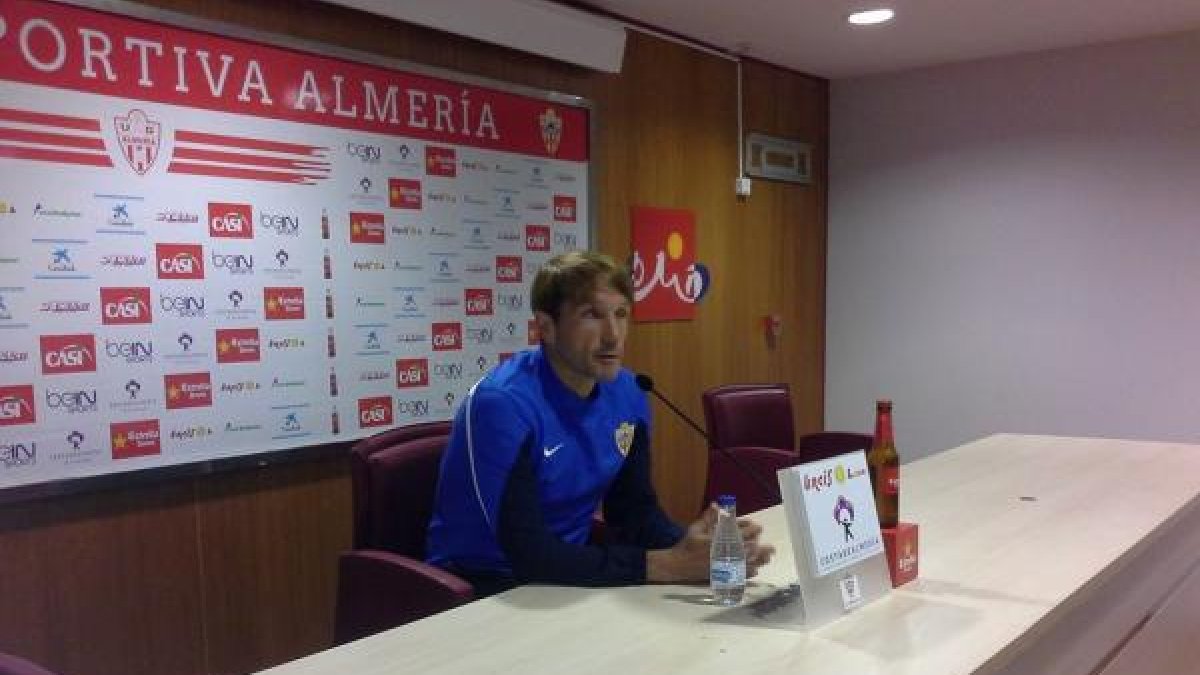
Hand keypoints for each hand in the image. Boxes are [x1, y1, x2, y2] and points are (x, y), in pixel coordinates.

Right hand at [645, 505, 776, 582]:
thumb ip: (708, 517)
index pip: (742, 534)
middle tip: (770, 547)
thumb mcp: (696, 528)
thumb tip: (716, 504)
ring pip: (747, 564)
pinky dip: (749, 572)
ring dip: (759, 560)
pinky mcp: (722, 576)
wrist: (678, 565)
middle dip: (762, 548)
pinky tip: (756, 569)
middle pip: (749, 551)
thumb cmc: (687, 545)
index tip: (758, 527)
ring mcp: (725, 567)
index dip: (752, 530)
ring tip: (768, 557)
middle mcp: (725, 555)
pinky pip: (739, 576)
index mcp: (720, 541)